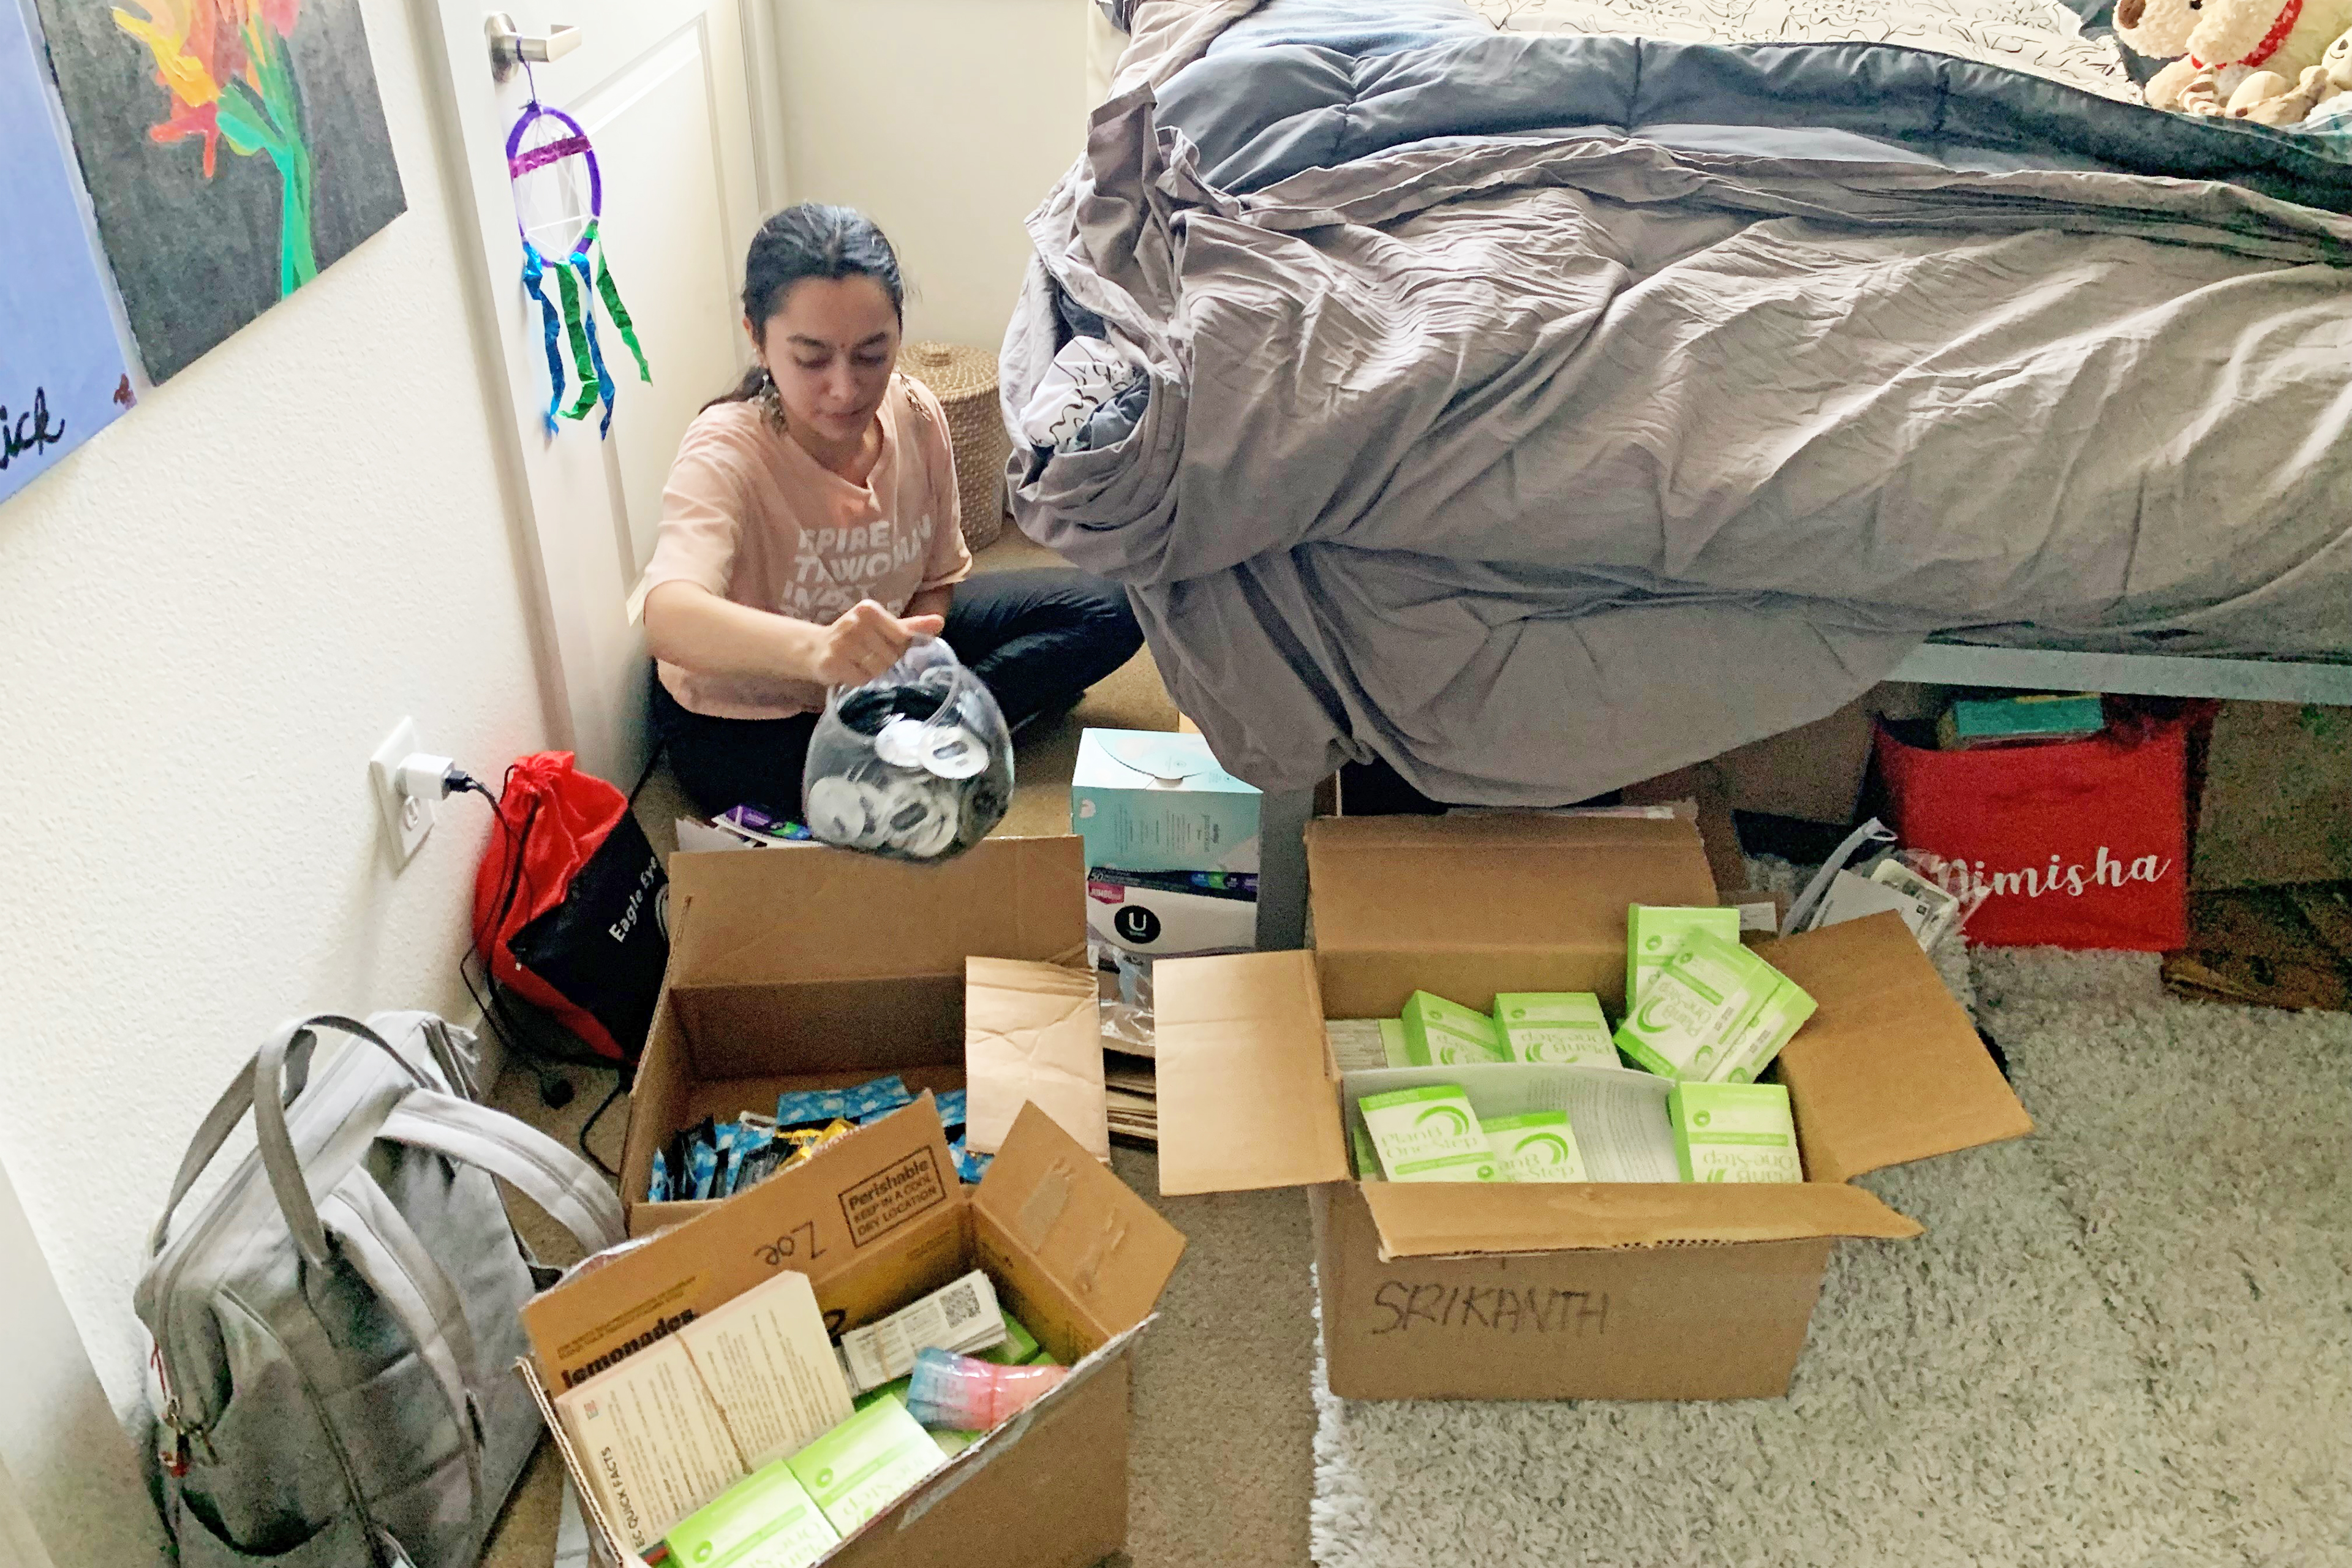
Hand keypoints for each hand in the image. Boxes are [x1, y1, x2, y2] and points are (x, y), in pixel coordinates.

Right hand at [811, 599, 945, 686]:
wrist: (816, 648)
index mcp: (868, 609)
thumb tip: (940, 621)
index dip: (897, 647)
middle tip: (868, 655)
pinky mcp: (832, 662)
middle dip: (884, 661)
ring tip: (859, 662)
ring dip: (872, 671)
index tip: (882, 644)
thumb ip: (912, 626)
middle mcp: (853, 622)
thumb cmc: (856, 636)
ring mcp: (841, 642)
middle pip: (890, 655)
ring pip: (877, 669)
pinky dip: (859, 680)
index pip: (902, 638)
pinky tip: (849, 670)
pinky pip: (861, 679)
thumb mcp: (883, 626)